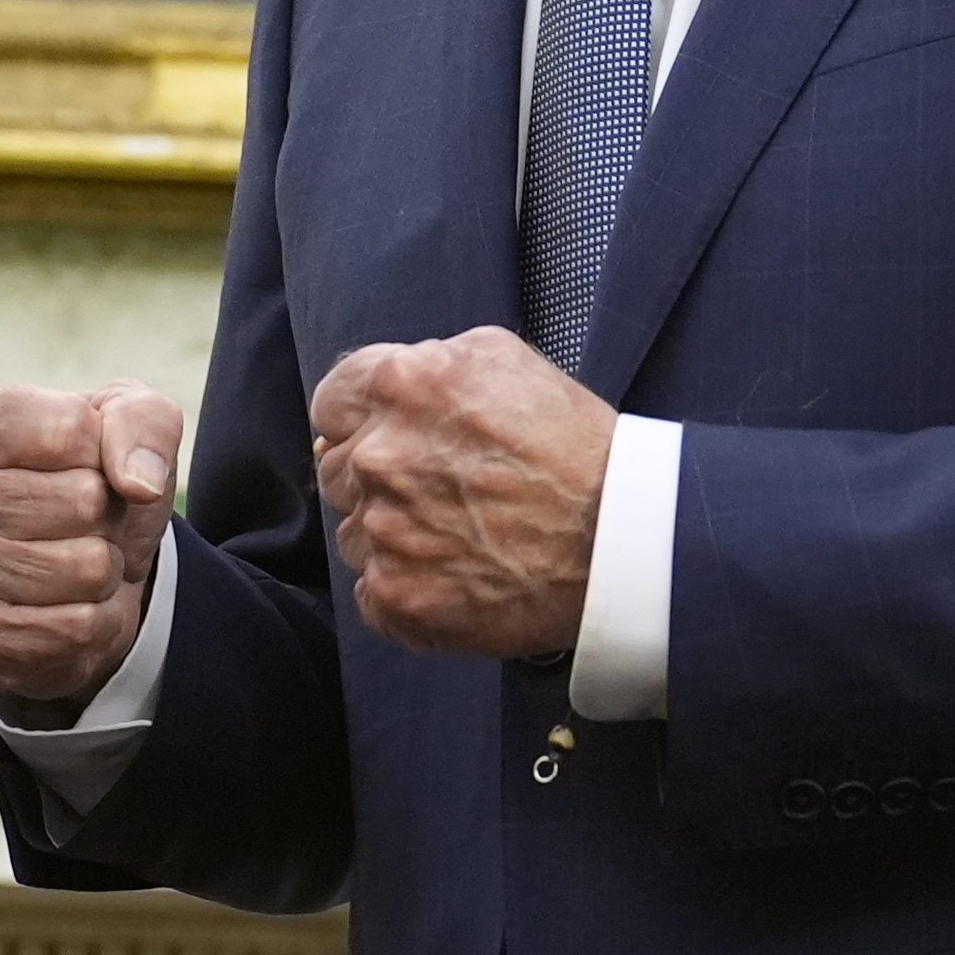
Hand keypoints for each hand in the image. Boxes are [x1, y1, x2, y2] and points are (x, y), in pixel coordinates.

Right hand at [0, 383, 182, 718]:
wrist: (67, 569)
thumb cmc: (89, 474)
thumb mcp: (125, 419)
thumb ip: (141, 423)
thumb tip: (139, 484)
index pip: (71, 430)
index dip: (103, 450)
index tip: (80, 460)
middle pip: (84, 499)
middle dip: (108, 512)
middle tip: (80, 518)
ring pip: (89, 567)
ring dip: (106, 566)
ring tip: (74, 556)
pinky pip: (81, 627)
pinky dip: (98, 617)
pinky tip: (65, 603)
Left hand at [309, 329, 612, 655]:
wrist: (621, 543)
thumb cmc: (574, 448)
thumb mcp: (502, 358)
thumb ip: (425, 362)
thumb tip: (377, 390)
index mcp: (400, 387)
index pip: (332, 403)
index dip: (361, 421)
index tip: (391, 438)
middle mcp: (378, 456)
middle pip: (336, 469)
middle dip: (378, 477)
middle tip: (442, 491)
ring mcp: (382, 532)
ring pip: (354, 532)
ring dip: (391, 534)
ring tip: (459, 535)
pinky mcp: (395, 595)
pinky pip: (371, 589)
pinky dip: (405, 586)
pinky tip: (455, 575)